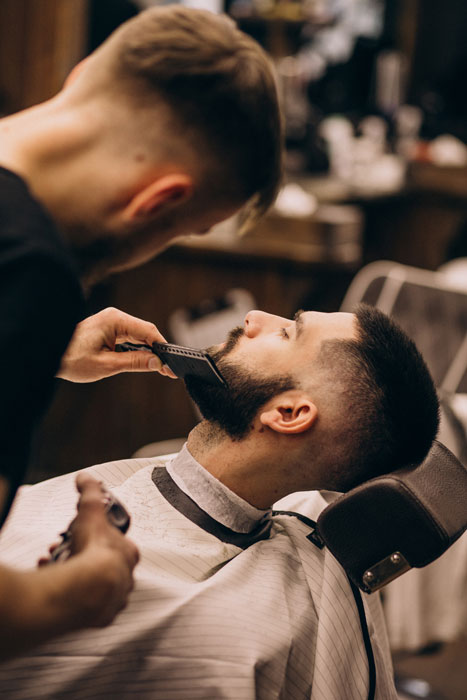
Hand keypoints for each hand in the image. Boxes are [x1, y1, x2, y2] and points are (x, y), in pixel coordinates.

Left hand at [57, 307, 176, 381]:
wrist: (46, 354)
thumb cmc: (71, 359)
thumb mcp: (106, 365)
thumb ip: (134, 363)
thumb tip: (156, 363)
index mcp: (115, 320)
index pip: (148, 331)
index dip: (162, 348)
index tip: (171, 363)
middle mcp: (115, 317)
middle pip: (146, 333)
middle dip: (158, 352)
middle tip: (169, 371)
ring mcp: (112, 323)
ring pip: (139, 337)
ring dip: (149, 352)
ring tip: (161, 369)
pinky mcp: (109, 330)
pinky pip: (130, 339)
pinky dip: (138, 351)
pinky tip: (145, 362)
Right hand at [57, 473, 139, 626]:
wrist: (86, 589)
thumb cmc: (93, 552)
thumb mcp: (91, 511)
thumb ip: (90, 492)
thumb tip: (86, 477)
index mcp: (129, 554)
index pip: (119, 543)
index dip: (99, 538)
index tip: (83, 537)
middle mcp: (126, 577)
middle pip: (105, 565)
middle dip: (84, 557)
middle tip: (65, 552)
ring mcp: (115, 598)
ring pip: (96, 586)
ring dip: (78, 577)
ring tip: (57, 567)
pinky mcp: (102, 616)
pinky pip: (88, 606)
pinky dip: (74, 597)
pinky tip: (60, 588)